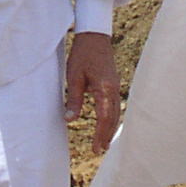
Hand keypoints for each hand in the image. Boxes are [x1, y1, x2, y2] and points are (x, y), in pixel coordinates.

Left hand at [64, 31, 120, 152]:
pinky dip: (112, 117)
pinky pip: (116, 105)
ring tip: (104, 142)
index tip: (96, 148)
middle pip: (113, 118)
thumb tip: (69, 120)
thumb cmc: (82, 54)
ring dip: (110, 128)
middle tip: (99, 151)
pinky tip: (107, 123)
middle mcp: (114, 89)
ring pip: (116, 112)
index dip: (100, 135)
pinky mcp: (114, 83)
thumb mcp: (73, 77)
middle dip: (107, 135)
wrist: (94, 35)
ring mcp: (116, 86)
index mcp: (105, 89)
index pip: (104, 118)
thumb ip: (74, 100)